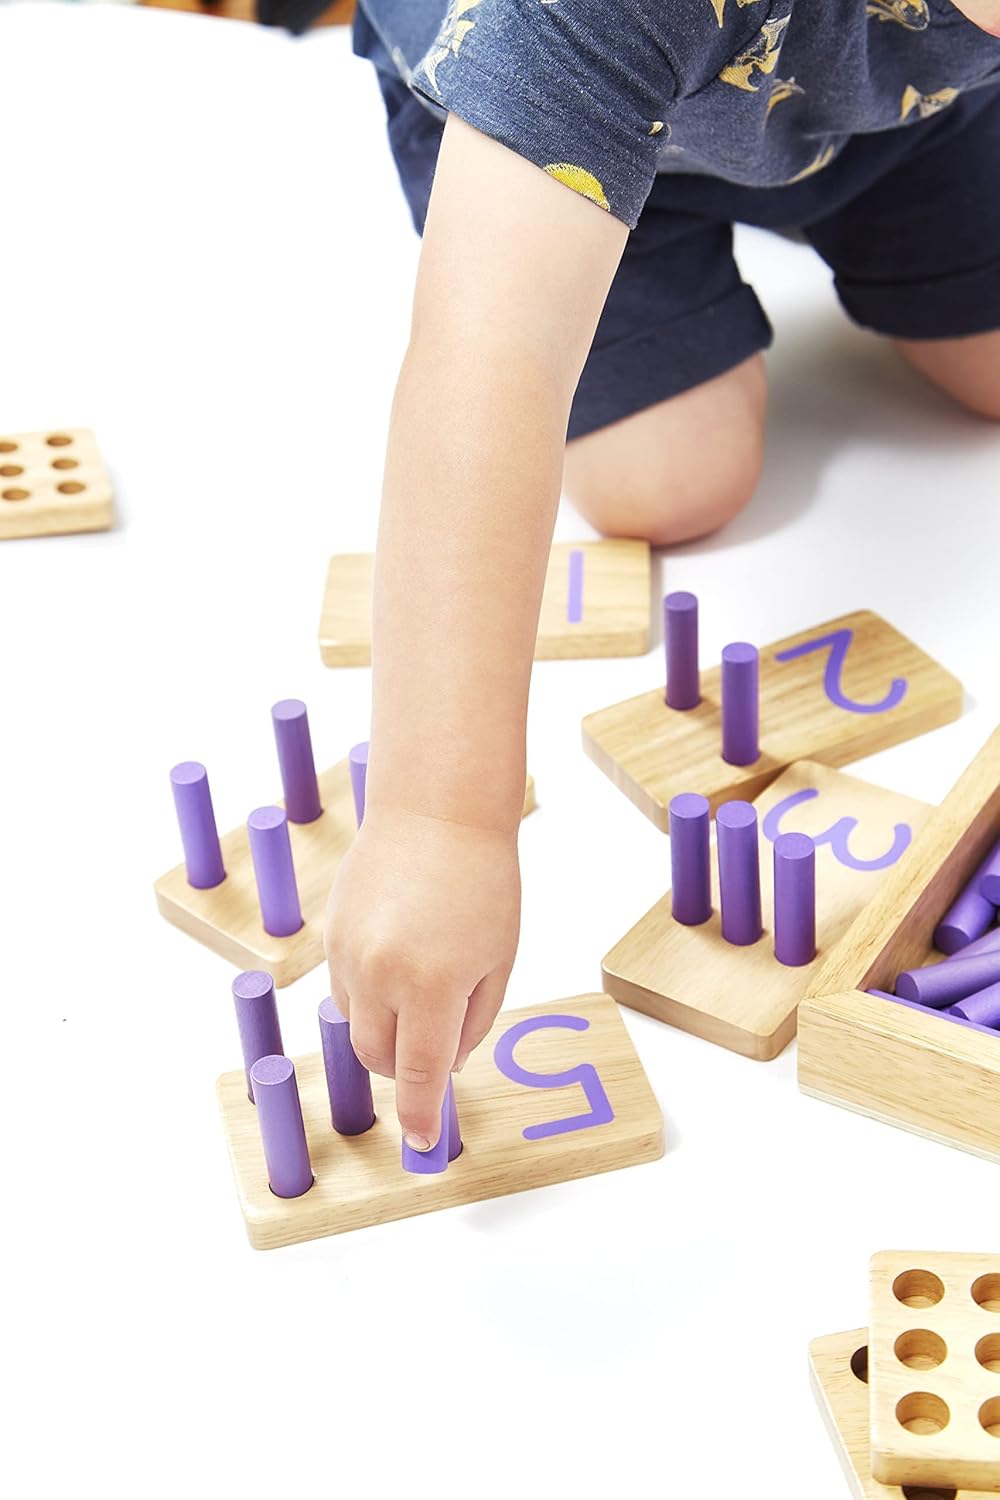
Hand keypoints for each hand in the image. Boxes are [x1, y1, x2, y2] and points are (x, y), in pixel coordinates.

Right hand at [325, 808, 520, 1151]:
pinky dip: (369, 995)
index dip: (423, 1116)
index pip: (422, 1075)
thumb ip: (473, 1021)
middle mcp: (381, 975)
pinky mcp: (332, 935)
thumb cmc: (481, 879)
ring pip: (356, 1025)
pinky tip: (399, 961)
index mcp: (432, 986)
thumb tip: (448, 1064)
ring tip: (424, 987)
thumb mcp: (498, 959)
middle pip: (378, 1059)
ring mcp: (349, 955)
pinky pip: (344, 988)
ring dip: (386, 1031)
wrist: (436, 812)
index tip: (423, 1144)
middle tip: (435, 1054)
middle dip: (405, 1072)